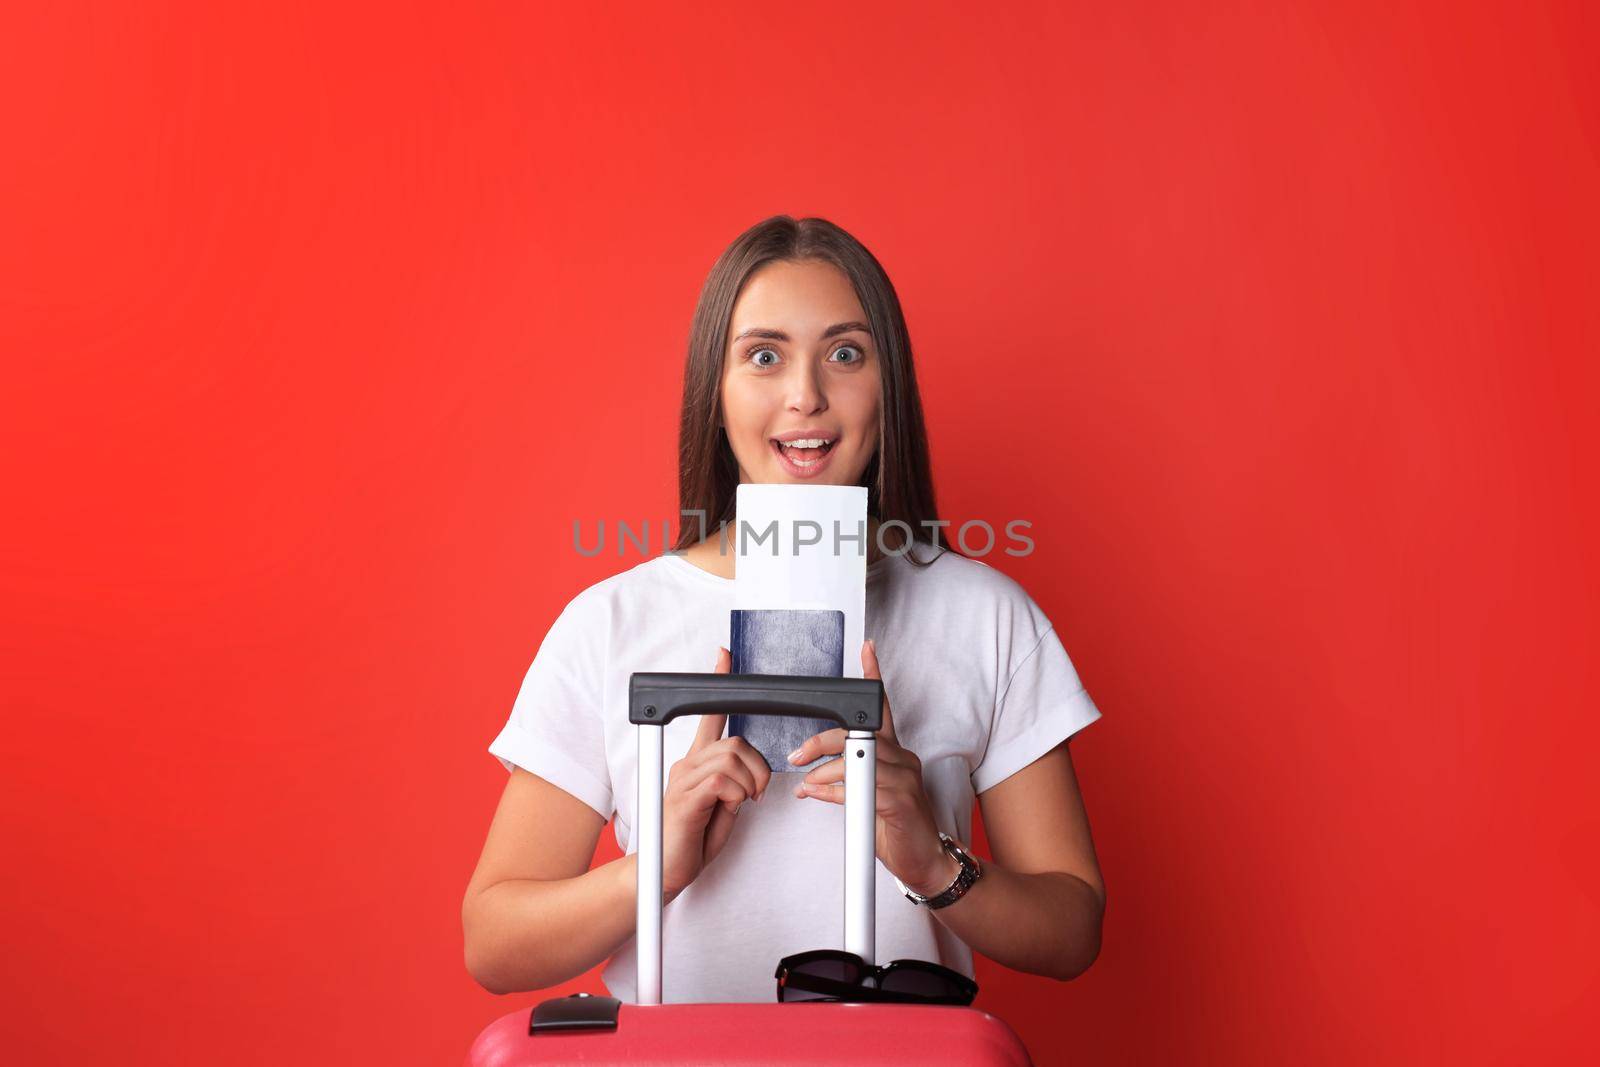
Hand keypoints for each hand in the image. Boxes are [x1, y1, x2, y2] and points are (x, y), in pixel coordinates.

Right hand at [659, 647, 772, 899]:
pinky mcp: (683, 798)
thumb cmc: (692, 841)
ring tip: (744, 803)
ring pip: (731, 758)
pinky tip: (731, 808)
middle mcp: (686, 765)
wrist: (663, 873)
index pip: (708, 715)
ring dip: (750, 782)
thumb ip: (734, 785)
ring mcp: (682, 780)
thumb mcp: (722, 808)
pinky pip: (721, 780)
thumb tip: (749, 776)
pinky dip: (736, 794)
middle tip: (756, 794)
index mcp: (697, 763)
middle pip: (735, 741)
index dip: (717, 683)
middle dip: (758, 767)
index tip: (724, 656)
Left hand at [790, 639, 958, 896]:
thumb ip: (846, 781)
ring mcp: (904, 778)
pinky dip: (834, 793)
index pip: (883, 710)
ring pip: (856, 759)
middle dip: (821, 742)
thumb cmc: (897, 829)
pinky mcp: (900, 800)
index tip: (866, 650)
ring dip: (823, 772)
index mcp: (894, 754)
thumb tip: (812, 779)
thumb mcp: (868, 798)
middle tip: (797, 756)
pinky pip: (860, 788)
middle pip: (858, 734)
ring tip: (807, 784)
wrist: (925, 862)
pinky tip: (820, 797)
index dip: (875, 678)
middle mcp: (902, 759)